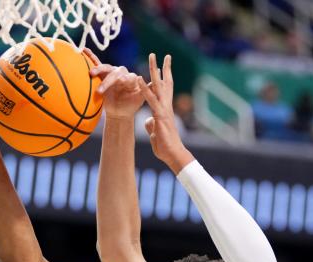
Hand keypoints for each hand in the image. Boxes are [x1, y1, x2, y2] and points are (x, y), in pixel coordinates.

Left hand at [138, 53, 192, 172]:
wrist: (173, 155)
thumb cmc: (165, 146)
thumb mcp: (155, 133)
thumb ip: (152, 123)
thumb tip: (148, 120)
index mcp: (165, 109)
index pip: (165, 89)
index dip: (164, 76)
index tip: (163, 65)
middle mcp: (166, 106)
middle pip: (164, 83)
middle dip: (161, 68)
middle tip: (158, 54)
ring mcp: (164, 110)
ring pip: (159, 86)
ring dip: (154, 71)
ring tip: (151, 57)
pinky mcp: (160, 115)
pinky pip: (151, 100)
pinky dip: (145, 89)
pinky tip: (138, 79)